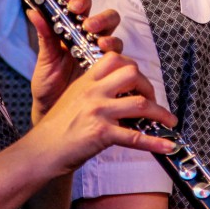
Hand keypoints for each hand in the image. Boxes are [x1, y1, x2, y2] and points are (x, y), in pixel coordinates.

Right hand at [24, 0, 176, 171]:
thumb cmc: (56, 128)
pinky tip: (166, 146)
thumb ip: (95, 90)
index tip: (139, 81)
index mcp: (87, 81)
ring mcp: (98, 111)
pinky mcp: (101, 133)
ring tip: (168, 122)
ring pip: (140, 104)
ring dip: (160, 114)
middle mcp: (94, 92)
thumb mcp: (73, 98)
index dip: (132, 67)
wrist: (41, 150)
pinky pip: (135, 137)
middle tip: (152, 100)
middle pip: (132, 73)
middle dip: (149, 87)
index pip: (115, 58)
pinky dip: (155, 142)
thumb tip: (120, 92)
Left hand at [26, 0, 122, 121]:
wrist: (52, 111)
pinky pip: (121, 64)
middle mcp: (91, 40)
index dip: (82, 3)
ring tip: (100, 45)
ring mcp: (102, 56)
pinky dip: (118, 62)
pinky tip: (109, 65)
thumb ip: (44, 35)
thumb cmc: (47, 84)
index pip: (83, 8)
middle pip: (107, 19)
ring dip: (110, 39)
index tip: (74, 7)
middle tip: (89, 26)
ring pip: (115, 39)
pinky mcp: (110, 74)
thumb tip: (33, 11)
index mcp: (73, 31)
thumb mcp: (44, 59)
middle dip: (101, 19)